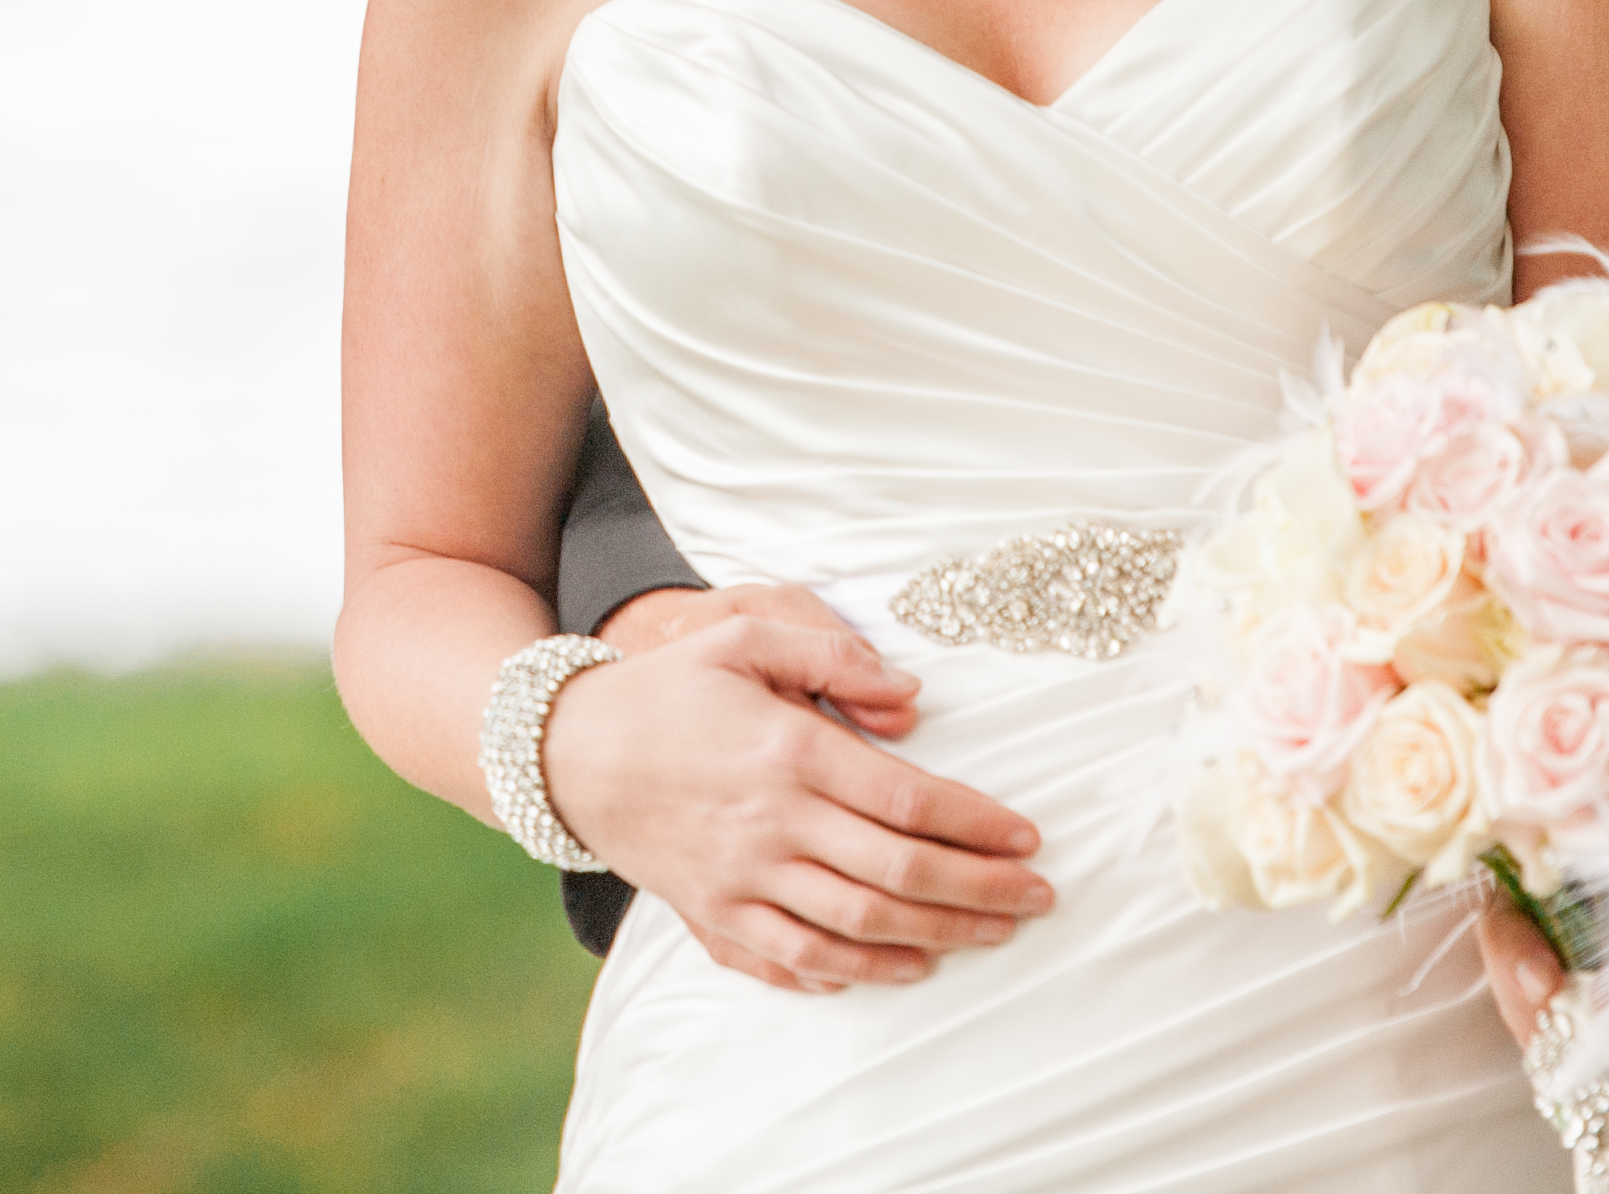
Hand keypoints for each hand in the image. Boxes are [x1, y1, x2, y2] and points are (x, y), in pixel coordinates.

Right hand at [538, 612, 1053, 992]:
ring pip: (860, 928)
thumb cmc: (668, 689)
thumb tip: (911, 699)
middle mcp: (772, 825)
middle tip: (1040, 897)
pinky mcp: (714, 917)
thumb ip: (832, 654)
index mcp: (788, 751)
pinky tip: (905, 966)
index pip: (908, 800)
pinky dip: (856, 973)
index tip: (1029, 836)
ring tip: (994, 933)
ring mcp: (742, 881)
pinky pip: (797, 960)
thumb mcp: (743, 636)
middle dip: (982, 891)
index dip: (978, 824)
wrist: (567, 753)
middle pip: (899, 875)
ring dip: (939, 936)